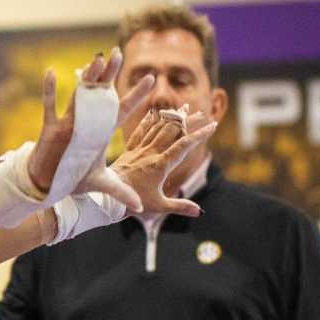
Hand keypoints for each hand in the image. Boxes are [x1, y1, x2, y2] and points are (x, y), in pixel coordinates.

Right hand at [23, 55, 155, 197]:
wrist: (49, 184)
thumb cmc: (74, 180)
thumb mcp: (100, 184)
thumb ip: (120, 192)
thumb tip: (140, 208)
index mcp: (100, 133)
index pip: (122, 111)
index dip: (136, 96)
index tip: (152, 79)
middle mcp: (86, 124)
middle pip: (100, 95)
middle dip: (110, 75)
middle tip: (119, 53)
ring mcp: (67, 124)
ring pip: (78, 96)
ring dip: (87, 78)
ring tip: (97, 58)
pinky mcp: (50, 129)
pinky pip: (49, 106)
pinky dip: (49, 90)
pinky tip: (51, 72)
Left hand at [98, 106, 216, 218]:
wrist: (106, 198)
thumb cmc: (133, 204)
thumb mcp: (159, 207)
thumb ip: (180, 206)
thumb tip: (200, 211)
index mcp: (160, 165)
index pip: (184, 145)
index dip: (200, 135)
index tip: (213, 126)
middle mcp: (150, 153)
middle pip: (172, 131)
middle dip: (188, 121)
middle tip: (201, 113)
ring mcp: (139, 150)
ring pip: (157, 128)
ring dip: (171, 118)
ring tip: (183, 108)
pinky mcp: (129, 151)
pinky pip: (139, 132)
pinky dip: (147, 122)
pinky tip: (152, 113)